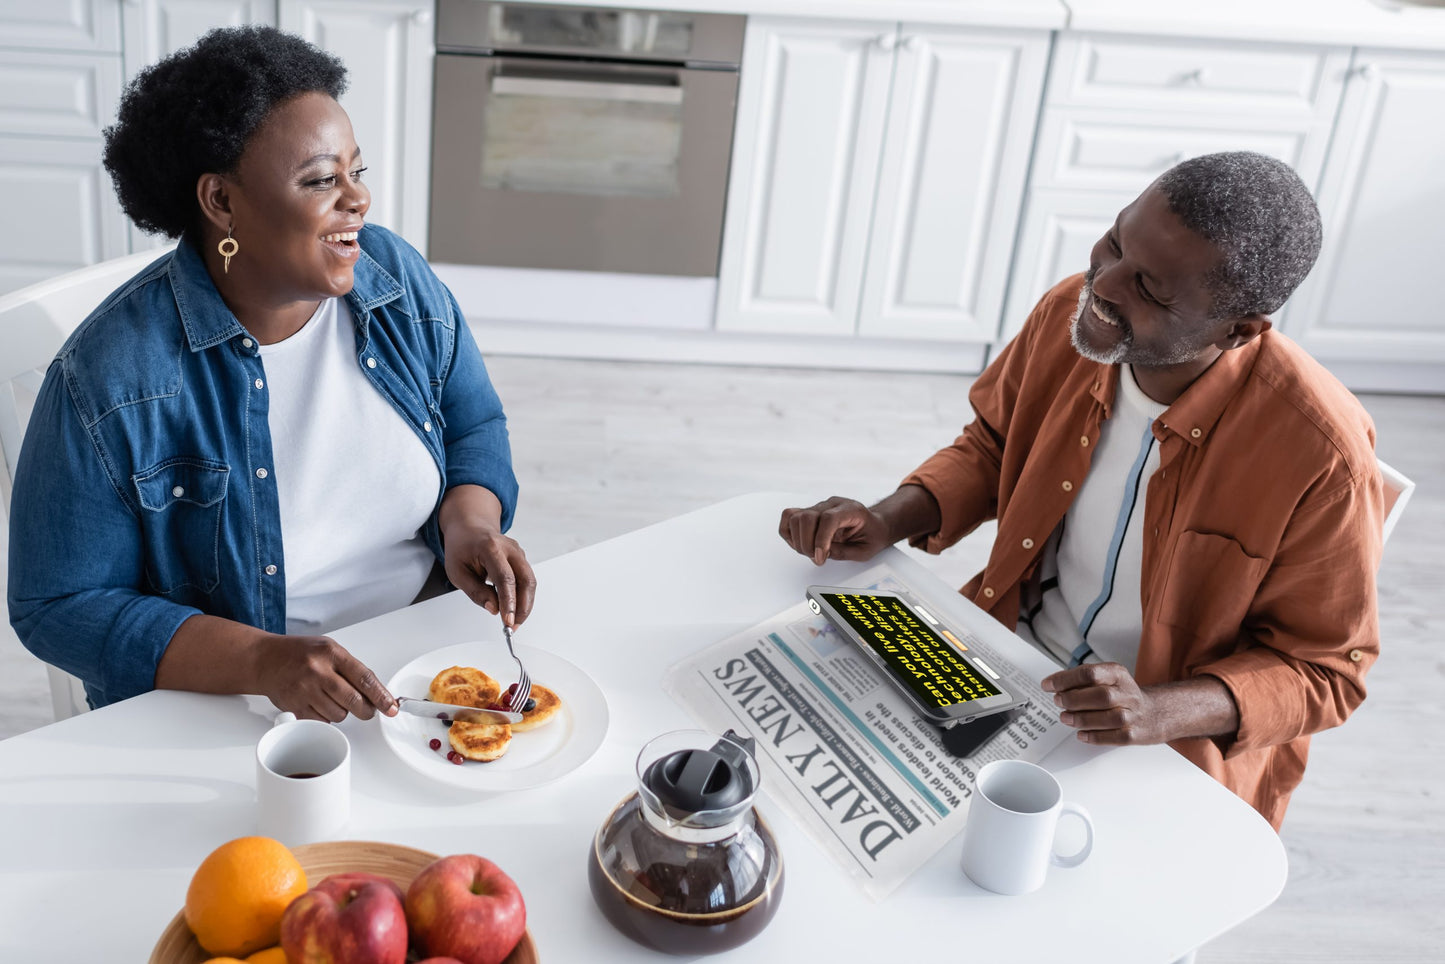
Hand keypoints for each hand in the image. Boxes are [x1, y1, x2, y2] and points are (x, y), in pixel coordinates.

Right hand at [253, 634, 395, 722]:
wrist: (265, 660)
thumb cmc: (300, 653)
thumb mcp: (329, 649)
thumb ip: (351, 669)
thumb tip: (376, 693)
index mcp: (331, 653)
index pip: (364, 678)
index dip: (381, 696)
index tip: (391, 707)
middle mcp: (318, 671)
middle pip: (354, 701)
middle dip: (366, 710)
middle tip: (367, 710)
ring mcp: (305, 690)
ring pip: (339, 715)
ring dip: (342, 712)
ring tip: (332, 699)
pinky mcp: (294, 706)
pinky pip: (321, 722)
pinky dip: (326, 718)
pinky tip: (319, 704)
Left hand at [443, 519, 535, 627]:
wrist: (470, 527)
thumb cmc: (462, 548)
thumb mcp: (457, 572)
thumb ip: (476, 591)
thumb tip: (494, 609)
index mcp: (490, 548)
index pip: (505, 578)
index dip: (509, 602)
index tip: (507, 621)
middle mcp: (510, 548)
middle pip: (526, 580)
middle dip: (523, 607)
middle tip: (513, 626)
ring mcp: (519, 553)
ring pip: (530, 582)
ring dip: (525, 604)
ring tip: (513, 621)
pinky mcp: (522, 559)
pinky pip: (527, 580)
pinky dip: (523, 597)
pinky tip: (514, 608)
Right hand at [778, 496, 893, 565]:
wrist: (874, 525)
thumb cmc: (872, 534)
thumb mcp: (865, 550)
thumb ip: (844, 552)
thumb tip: (822, 554)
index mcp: (850, 509)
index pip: (828, 518)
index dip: (821, 539)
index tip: (820, 557)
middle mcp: (832, 504)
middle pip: (807, 517)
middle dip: (807, 543)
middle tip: (817, 558)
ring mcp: (819, 506)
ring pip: (795, 517)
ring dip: (798, 541)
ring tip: (811, 553)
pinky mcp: (809, 512)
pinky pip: (789, 516)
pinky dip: (789, 532)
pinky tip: (800, 543)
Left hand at [1041, 662, 1166, 745]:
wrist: (1153, 714)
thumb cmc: (1121, 695)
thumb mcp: (1106, 678)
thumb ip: (1081, 680)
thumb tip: (1053, 684)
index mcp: (1118, 674)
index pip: (1090, 673)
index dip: (1065, 680)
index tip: (1048, 685)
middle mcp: (1128, 693)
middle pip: (1101, 696)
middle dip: (1074, 699)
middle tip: (1058, 701)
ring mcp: (1133, 715)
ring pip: (1109, 718)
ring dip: (1082, 718)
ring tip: (1065, 717)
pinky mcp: (1134, 734)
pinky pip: (1115, 737)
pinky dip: (1095, 737)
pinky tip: (1081, 734)